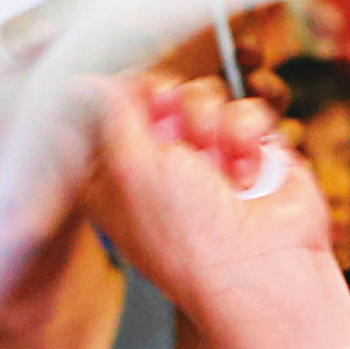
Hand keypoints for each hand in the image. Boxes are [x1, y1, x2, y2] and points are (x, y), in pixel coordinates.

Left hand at [90, 70, 336, 328]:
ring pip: (205, 95)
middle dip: (172, 106)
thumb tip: (87, 80)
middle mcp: (160, 164)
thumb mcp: (128, 166)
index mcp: (116, 174)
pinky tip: (247, 173)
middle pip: (159, 91)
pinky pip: (246, 110)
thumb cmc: (189, 238)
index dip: (122, 94)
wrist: (262, 268)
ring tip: (219, 165)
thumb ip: (108, 114)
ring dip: (212, 124)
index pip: (108, 109)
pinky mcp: (252, 151)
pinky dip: (247, 136)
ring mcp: (208, 157)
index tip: (135, 100)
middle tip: (179, 134)